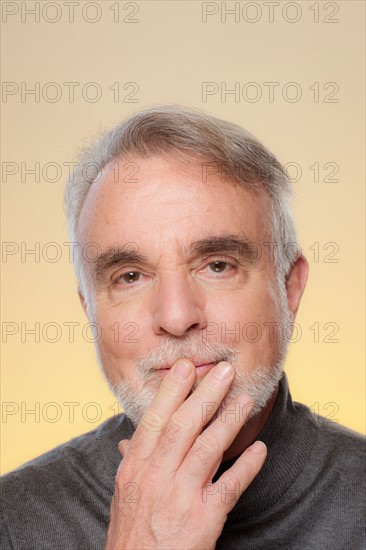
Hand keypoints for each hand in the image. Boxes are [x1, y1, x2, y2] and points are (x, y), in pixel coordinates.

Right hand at [105, 360, 266, 549]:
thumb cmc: (132, 532)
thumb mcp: (124, 494)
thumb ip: (132, 462)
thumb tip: (128, 439)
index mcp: (136, 467)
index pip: (156, 420)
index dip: (172, 391)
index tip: (187, 366)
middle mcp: (156, 477)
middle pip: (183, 426)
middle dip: (205, 395)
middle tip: (224, 370)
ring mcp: (180, 497)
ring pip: (207, 449)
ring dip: (229, 421)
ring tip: (246, 399)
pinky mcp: (204, 519)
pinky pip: (229, 486)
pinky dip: (247, 467)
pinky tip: (260, 450)